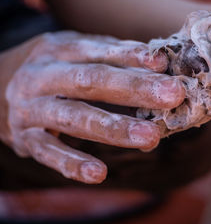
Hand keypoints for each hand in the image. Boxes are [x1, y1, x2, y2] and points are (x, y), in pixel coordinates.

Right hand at [1, 32, 184, 183]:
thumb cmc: (52, 69)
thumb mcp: (74, 53)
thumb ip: (111, 56)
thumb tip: (158, 62)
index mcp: (59, 50)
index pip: (99, 50)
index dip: (130, 55)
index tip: (162, 62)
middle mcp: (43, 76)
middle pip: (91, 81)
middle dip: (134, 89)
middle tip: (173, 95)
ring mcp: (31, 109)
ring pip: (74, 118)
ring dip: (115, 128)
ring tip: (152, 138)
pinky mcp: (25, 139)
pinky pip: (49, 153)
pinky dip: (72, 164)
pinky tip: (99, 173)